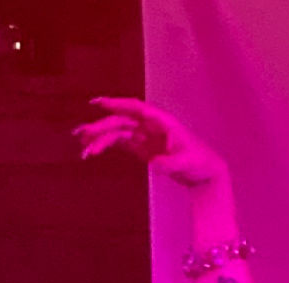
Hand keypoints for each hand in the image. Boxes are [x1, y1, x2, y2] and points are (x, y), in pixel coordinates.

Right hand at [74, 97, 227, 187]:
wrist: (206, 174)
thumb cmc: (200, 162)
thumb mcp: (187, 163)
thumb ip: (170, 163)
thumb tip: (154, 163)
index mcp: (161, 121)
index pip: (136, 108)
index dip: (117, 104)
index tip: (99, 103)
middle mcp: (150, 125)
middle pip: (121, 122)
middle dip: (101, 127)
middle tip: (82, 133)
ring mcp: (144, 136)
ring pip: (117, 133)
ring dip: (100, 138)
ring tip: (83, 147)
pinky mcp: (142, 148)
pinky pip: (121, 144)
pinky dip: (107, 146)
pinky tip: (93, 151)